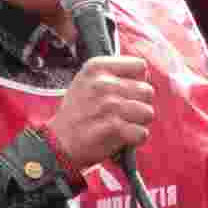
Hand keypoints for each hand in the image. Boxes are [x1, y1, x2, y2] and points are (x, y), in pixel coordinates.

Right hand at [47, 56, 154, 171]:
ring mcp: (109, 105)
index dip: (138, 81)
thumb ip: (114, 74)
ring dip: (139, 122)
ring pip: (148, 112)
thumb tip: (144, 77)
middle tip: (124, 113)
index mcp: (97, 67)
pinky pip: (142, 132)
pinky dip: (135, 138)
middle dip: (140, 104)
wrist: (59, 141)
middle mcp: (103, 83)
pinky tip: (122, 137)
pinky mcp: (113, 127)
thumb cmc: (77, 112)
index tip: (128, 92)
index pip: (140, 66)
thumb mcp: (87, 81)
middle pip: (147, 91)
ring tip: (122, 125)